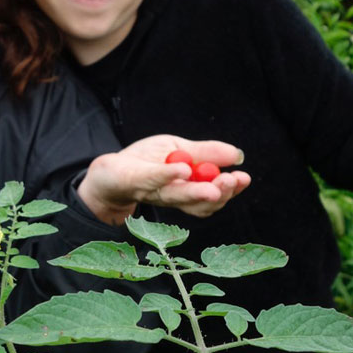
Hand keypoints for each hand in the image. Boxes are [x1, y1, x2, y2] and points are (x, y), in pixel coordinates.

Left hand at [77, 134, 249, 224]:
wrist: (109, 171)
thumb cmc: (145, 161)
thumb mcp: (178, 148)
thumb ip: (205, 153)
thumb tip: (238, 154)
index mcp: (187, 189)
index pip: (213, 196)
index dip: (230, 190)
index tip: (243, 178)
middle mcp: (172, 197)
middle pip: (200, 204)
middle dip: (219, 194)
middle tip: (231, 182)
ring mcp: (153, 192)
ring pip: (178, 197)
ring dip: (196, 193)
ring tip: (212, 186)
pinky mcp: (135, 182)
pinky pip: (152, 179)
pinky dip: (167, 174)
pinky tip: (181, 169)